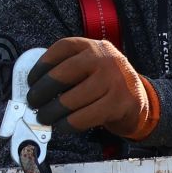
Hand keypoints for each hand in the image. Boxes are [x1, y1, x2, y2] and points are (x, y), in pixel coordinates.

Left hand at [27, 37, 160, 139]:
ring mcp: (113, 80)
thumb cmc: (107, 85)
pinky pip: (83, 117)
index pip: (62, 48)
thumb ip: (70, 70)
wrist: (140, 101)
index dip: (42, 64)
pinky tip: (61, 126)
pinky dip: (67, 124)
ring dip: (52, 112)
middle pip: (63, 74)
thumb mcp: (93, 67)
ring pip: (71, 99)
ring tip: (44, 117)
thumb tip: (36, 87)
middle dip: (42, 91)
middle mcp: (105, 59)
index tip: (31, 80)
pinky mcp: (118, 103)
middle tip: (33, 102)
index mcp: (95, 46)